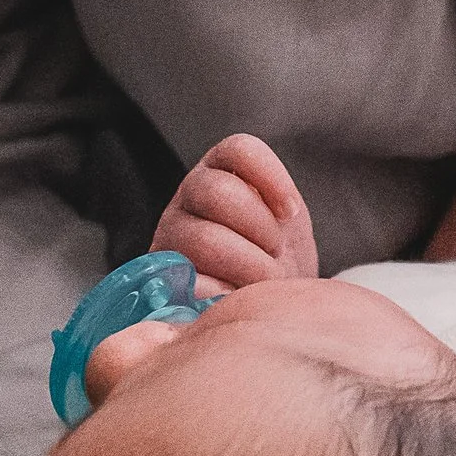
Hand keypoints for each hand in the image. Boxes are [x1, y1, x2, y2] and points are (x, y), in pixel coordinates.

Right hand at [152, 134, 318, 294]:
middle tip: (275, 252)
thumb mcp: (286, 226)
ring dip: (246, 265)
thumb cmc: (275, 260)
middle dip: (260, 228)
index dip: (270, 177)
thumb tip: (287, 215)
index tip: (290, 213)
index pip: (239, 150)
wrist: (259, 305)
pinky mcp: (165, 277)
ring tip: (258, 278)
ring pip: (205, 239)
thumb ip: (282, 211)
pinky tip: (230, 296)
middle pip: (219, 192)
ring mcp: (172, 235)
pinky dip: (215, 293)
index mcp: (222, 171)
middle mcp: (190, 196)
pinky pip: (188, 283)